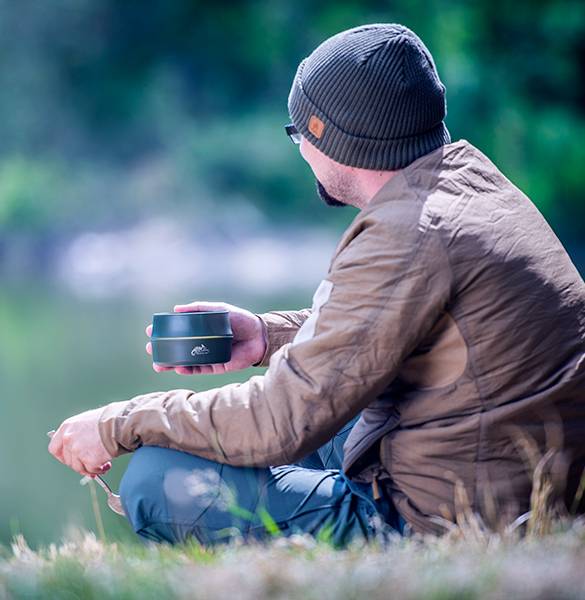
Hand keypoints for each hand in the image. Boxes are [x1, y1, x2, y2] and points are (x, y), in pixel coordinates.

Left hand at [48, 407, 112, 476]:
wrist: (120, 422)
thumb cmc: (108, 419)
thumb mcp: (87, 421)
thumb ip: (78, 434)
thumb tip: (79, 449)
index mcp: (67, 427)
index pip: (54, 448)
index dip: (62, 457)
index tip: (70, 460)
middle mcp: (68, 439)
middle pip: (68, 460)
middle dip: (80, 464)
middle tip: (90, 465)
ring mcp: (77, 449)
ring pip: (79, 467)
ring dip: (90, 468)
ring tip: (103, 463)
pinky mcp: (88, 459)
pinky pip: (91, 469)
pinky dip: (99, 470)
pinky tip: (107, 464)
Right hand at [146, 301, 266, 374]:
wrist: (259, 335)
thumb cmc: (240, 319)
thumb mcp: (218, 310)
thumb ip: (199, 309)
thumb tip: (176, 309)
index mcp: (201, 330)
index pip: (178, 332)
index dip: (164, 332)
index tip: (151, 331)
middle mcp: (202, 344)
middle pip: (178, 349)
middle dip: (162, 350)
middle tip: (150, 348)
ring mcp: (208, 356)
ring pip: (185, 362)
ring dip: (171, 363)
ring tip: (158, 364)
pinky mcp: (217, 366)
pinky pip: (200, 369)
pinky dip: (188, 369)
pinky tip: (178, 368)